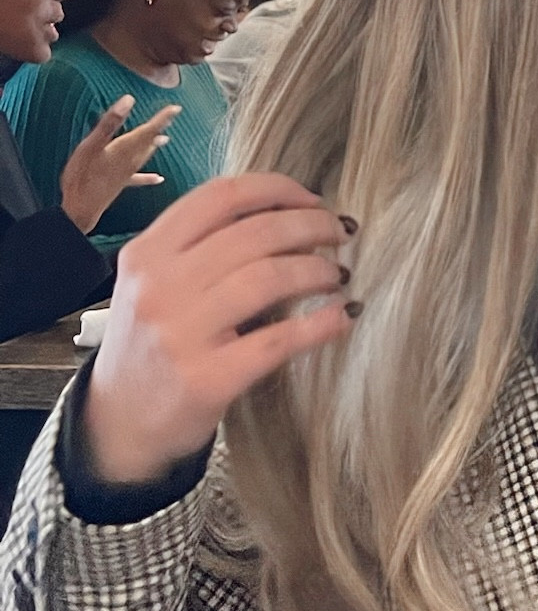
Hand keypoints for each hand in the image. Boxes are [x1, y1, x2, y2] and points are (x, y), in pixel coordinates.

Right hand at [59, 96, 179, 236]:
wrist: (80, 210)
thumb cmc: (82, 176)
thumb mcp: (92, 145)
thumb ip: (110, 123)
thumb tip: (129, 100)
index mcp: (125, 149)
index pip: (149, 130)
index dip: (162, 118)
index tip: (176, 108)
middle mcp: (130, 161)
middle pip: (149, 141)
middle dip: (159, 128)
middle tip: (172, 116)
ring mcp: (126, 174)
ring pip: (144, 156)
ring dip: (153, 145)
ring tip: (164, 138)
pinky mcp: (120, 184)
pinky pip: (139, 178)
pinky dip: (149, 176)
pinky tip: (159, 178)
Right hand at [83, 173, 356, 485]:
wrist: (120, 422)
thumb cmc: (152, 342)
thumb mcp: (155, 282)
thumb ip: (202, 246)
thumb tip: (290, 214)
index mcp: (147, 252)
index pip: (220, 196)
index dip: (278, 189)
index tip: (313, 200)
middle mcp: (160, 286)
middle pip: (255, 232)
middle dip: (312, 226)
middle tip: (341, 234)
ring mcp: (180, 333)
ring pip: (270, 277)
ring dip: (319, 270)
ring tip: (338, 275)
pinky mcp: (207, 379)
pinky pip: (279, 340)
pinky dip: (321, 323)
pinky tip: (343, 315)